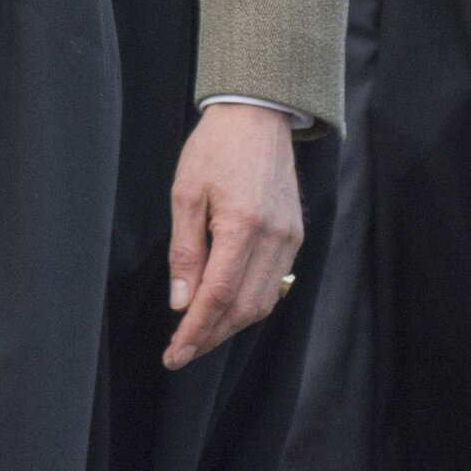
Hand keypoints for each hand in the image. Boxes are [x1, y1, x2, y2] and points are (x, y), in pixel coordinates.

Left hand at [164, 102, 303, 367]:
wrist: (256, 116)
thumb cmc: (214, 148)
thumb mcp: (185, 194)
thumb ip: (185, 251)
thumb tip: (181, 302)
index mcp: (243, 224)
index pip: (218, 295)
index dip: (196, 330)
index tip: (175, 354)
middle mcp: (274, 237)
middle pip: (244, 308)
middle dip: (211, 336)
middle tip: (181, 352)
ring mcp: (290, 238)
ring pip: (262, 302)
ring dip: (230, 325)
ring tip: (199, 335)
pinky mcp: (295, 236)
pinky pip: (273, 283)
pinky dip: (248, 304)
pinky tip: (225, 308)